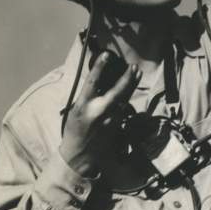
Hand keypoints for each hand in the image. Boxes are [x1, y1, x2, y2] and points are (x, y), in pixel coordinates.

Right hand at [59, 52, 140, 177]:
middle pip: (117, 92)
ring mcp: (110, 119)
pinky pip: (124, 107)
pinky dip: (127, 97)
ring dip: (131, 85)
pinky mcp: (117, 125)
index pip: (92, 82)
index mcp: (83, 106)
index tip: (106, 55)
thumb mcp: (75, 110)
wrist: (80, 154)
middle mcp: (98, 112)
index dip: (100, 68)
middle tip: (134, 67)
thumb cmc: (74, 129)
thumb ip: (88, 96)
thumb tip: (99, 81)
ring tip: (136, 73)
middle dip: (127, 78)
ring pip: (124, 99)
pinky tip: (130, 89)